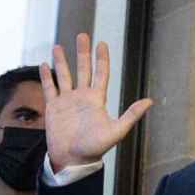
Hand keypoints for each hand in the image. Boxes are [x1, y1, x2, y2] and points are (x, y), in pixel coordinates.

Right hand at [40, 33, 152, 171]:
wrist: (73, 160)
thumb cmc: (95, 148)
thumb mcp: (117, 131)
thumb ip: (131, 115)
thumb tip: (150, 101)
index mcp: (96, 99)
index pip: (100, 73)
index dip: (101, 58)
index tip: (101, 43)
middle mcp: (82, 97)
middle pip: (82, 69)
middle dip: (82, 52)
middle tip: (82, 35)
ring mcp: (67, 101)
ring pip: (64, 75)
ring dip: (61, 61)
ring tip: (58, 46)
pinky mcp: (53, 108)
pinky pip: (49, 88)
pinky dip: (46, 76)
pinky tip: (44, 65)